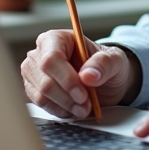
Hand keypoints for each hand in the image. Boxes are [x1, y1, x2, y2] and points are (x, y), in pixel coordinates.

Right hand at [21, 30, 139, 118]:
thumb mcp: (115, 60)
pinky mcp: (33, 90)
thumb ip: (104, 64)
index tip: (83, 95)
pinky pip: (40, 105)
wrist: (105, 81)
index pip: (52, 58)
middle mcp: (40, 54)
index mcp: (56, 38)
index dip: (66, 79)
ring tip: (83, 108)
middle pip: (45, 80)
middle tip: (86, 105)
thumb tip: (88, 75)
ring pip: (41, 95)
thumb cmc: (106, 65)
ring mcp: (33, 73)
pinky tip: (73, 110)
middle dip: (68, 97)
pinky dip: (59, 111)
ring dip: (64, 106)